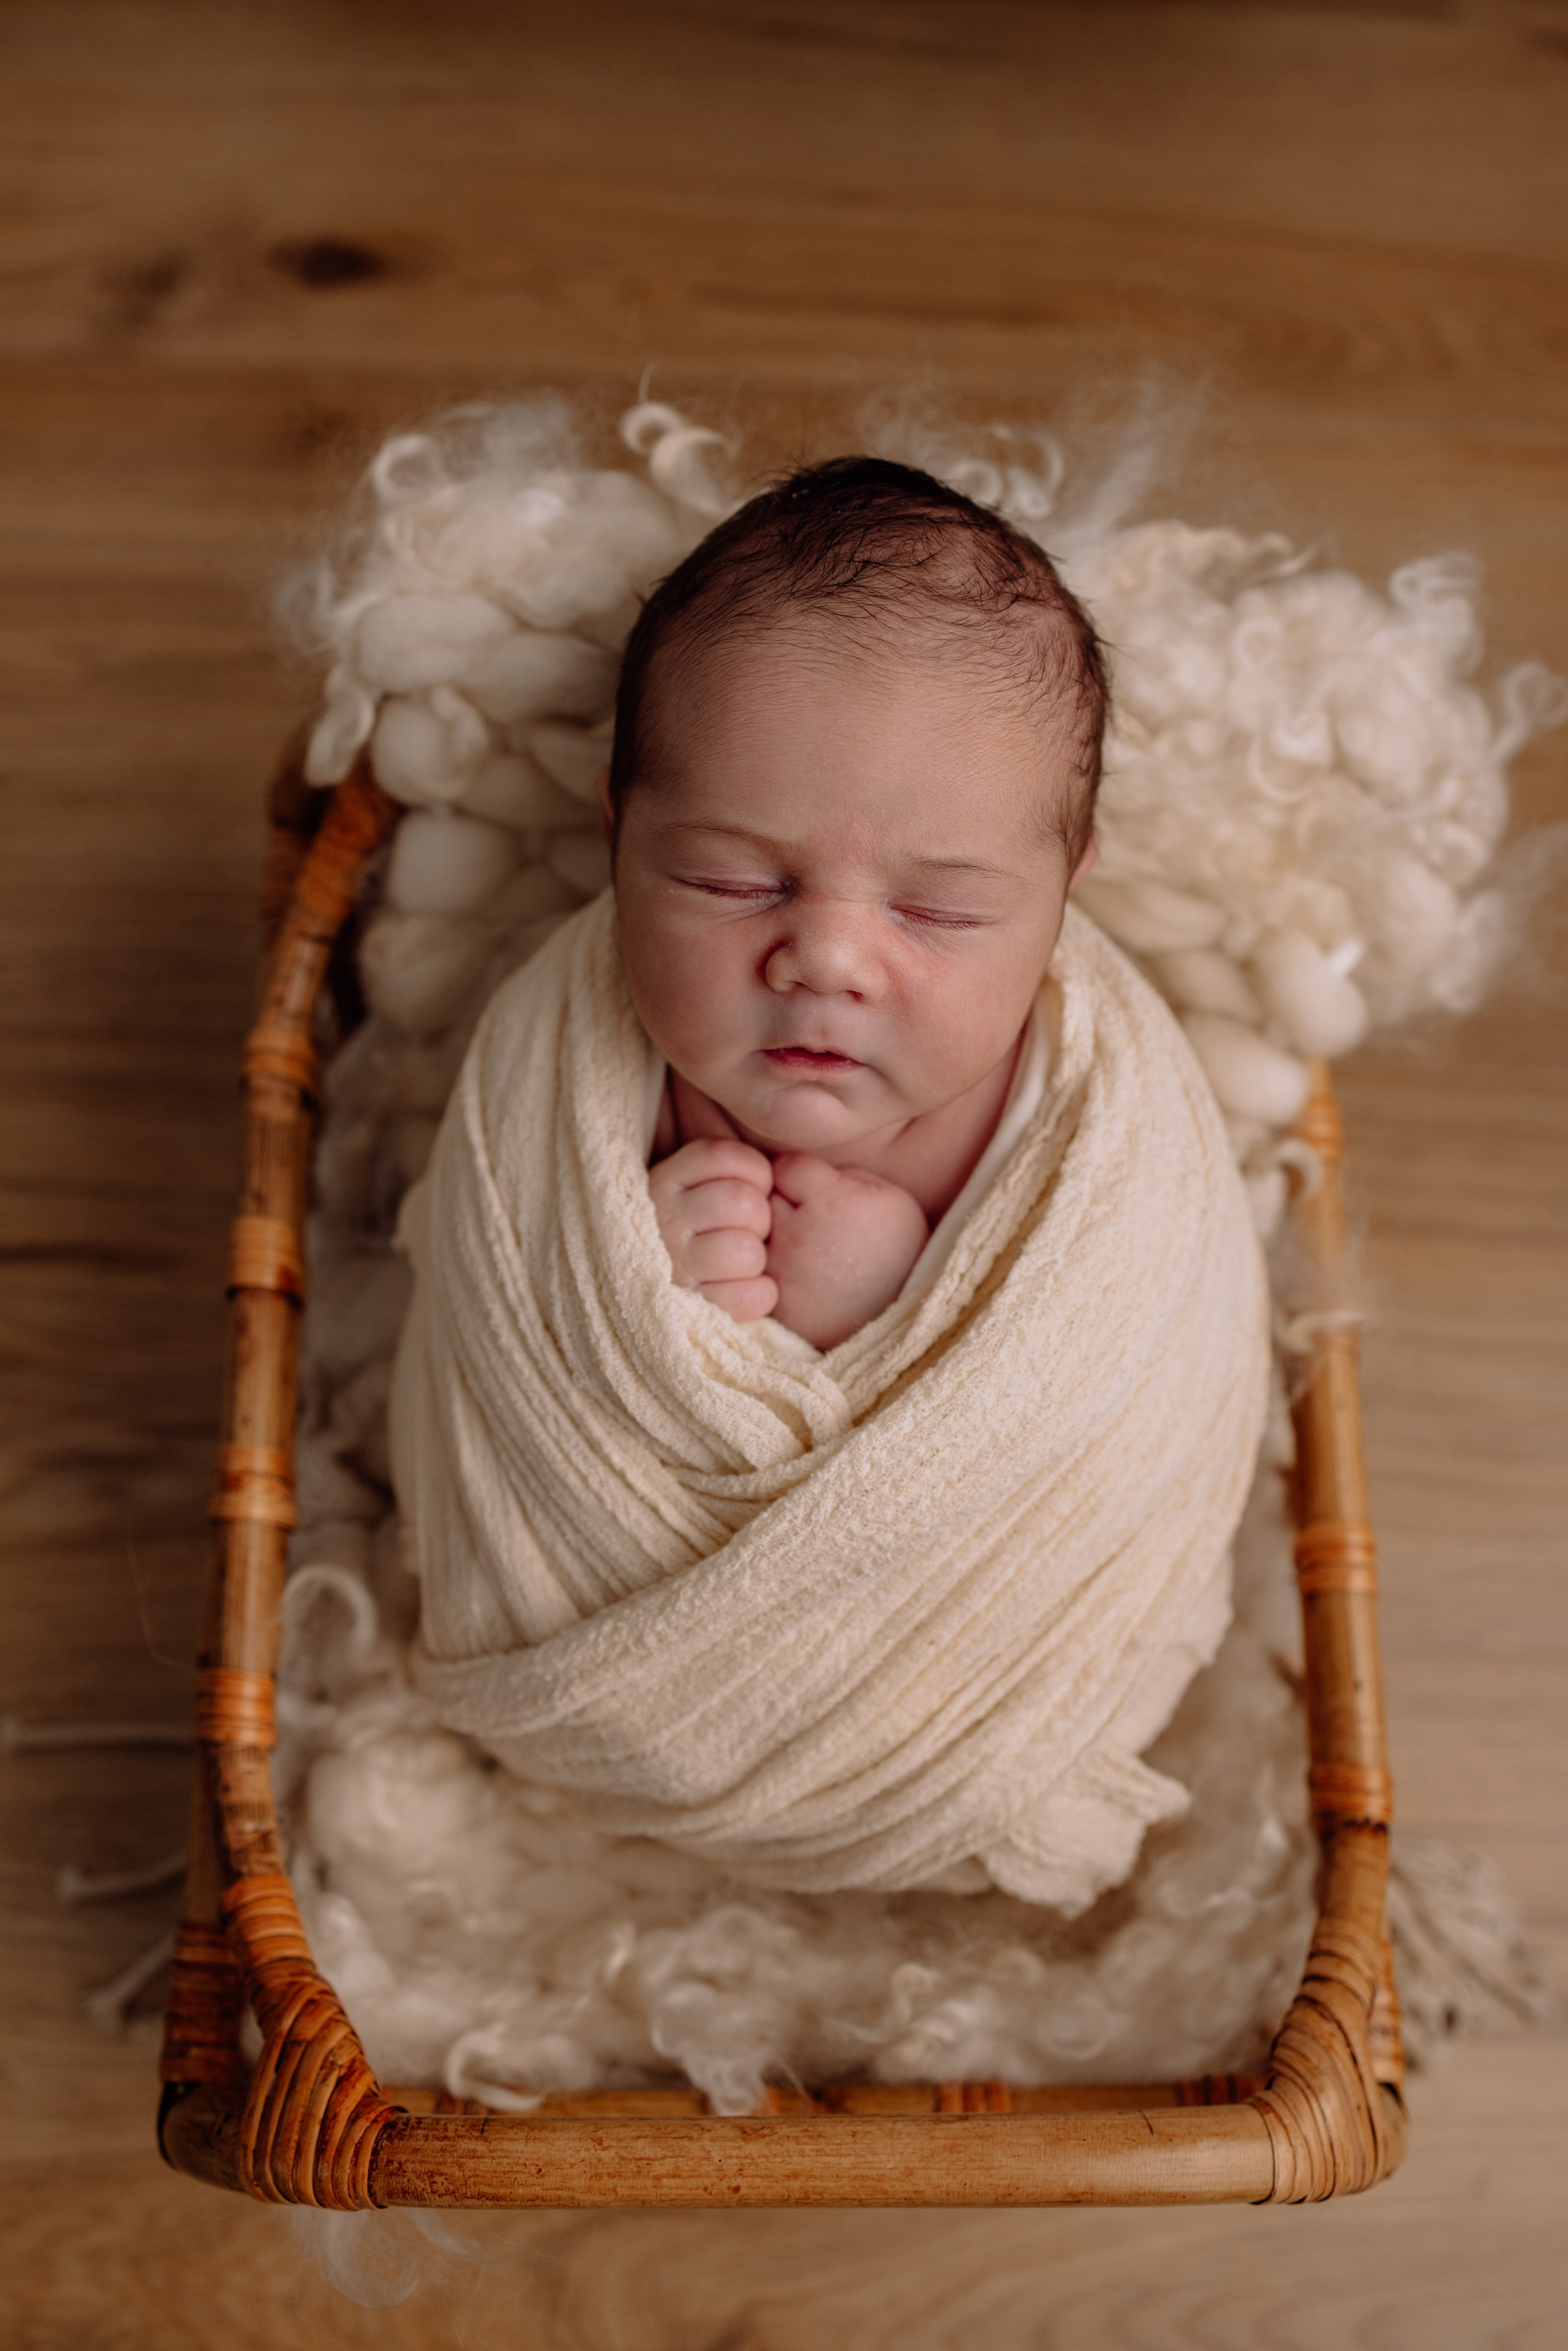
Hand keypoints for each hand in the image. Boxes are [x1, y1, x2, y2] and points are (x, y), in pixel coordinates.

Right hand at [649, 1138, 777, 1321]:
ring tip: (743, 1260)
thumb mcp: (704, 1183)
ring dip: (755, 1258)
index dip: (756, 1173)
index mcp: (669, 1179)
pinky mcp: (690, 1305)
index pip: (723, 1156)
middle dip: (759, 1217)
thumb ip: (731, 1167)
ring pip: (744, 1251)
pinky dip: (760, 1294)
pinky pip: (748, 1297)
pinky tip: (750, 1287)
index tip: (754, 1188)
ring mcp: (673, 1263)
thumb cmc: (704, 1226)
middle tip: (749, 1229)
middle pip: (740, 1202)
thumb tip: (785, 1166)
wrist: (663, 1293)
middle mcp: (664, 1217)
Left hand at [766, 1153, 928, 1349]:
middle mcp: (796, 1235)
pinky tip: (796, 1273)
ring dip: (768, 1236)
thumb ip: (838, 1174)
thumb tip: (799, 1169)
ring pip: (751, 1236)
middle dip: (778, 1202)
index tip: (814, 1190)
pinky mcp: (774, 1304)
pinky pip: (752, 1273)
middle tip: (806, 1218)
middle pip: (761, 1199)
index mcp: (829, 1201)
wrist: (907, 1314)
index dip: (798, 1175)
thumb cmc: (898, 1248)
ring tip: (801, 1246)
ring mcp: (781, 1272)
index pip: (784, 1166)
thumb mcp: (887, 1194)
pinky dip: (766, 1270)